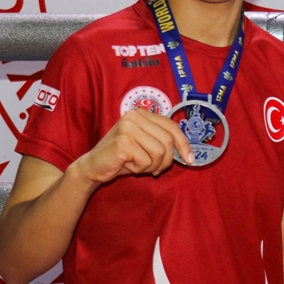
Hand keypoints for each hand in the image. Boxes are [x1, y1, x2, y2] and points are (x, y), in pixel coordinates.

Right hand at [74, 110, 192, 183]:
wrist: (93, 166)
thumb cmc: (121, 158)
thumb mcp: (145, 145)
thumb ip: (162, 142)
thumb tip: (187, 152)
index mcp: (141, 113)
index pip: (171, 126)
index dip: (183, 144)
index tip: (190, 159)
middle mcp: (134, 116)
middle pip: (168, 140)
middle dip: (165, 160)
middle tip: (155, 170)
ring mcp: (128, 127)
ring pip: (159, 151)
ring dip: (152, 165)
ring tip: (139, 165)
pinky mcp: (123, 142)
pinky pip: (146, 161)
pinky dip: (140, 169)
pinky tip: (128, 165)